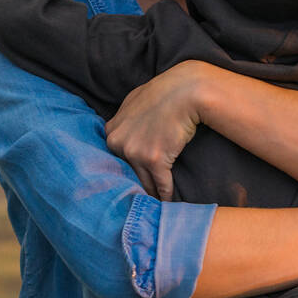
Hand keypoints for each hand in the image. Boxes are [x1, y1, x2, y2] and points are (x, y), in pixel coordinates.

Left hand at [105, 60, 209, 200]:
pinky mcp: (155, 160)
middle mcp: (119, 143)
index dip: (124, 171)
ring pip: (143, 182)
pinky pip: (161, 185)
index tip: (129, 183)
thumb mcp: (133, 102)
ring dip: (150, 194)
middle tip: (140, 200)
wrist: (185, 91)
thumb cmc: (163, 93)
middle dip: (134, 186)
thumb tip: (120, 134)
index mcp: (112, 131)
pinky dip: (166, 195)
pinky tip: (168, 202)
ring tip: (154, 205)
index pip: (114, 159)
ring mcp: (136, 153)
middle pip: (126, 173)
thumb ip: (123, 121)